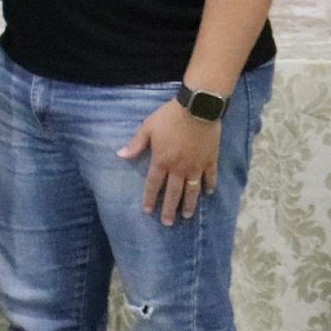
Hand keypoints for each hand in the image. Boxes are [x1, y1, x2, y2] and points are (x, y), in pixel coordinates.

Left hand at [120, 99, 220, 225]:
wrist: (198, 108)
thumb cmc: (169, 116)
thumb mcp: (148, 127)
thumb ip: (136, 144)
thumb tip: (120, 155)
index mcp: (162, 161)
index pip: (153, 184)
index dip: (150, 198)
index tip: (148, 211)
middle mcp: (179, 168)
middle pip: (173, 193)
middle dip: (169, 209)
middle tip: (168, 222)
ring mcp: (196, 166)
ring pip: (192, 190)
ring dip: (189, 204)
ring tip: (187, 215)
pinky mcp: (210, 160)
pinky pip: (210, 177)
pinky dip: (209, 186)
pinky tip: (208, 193)